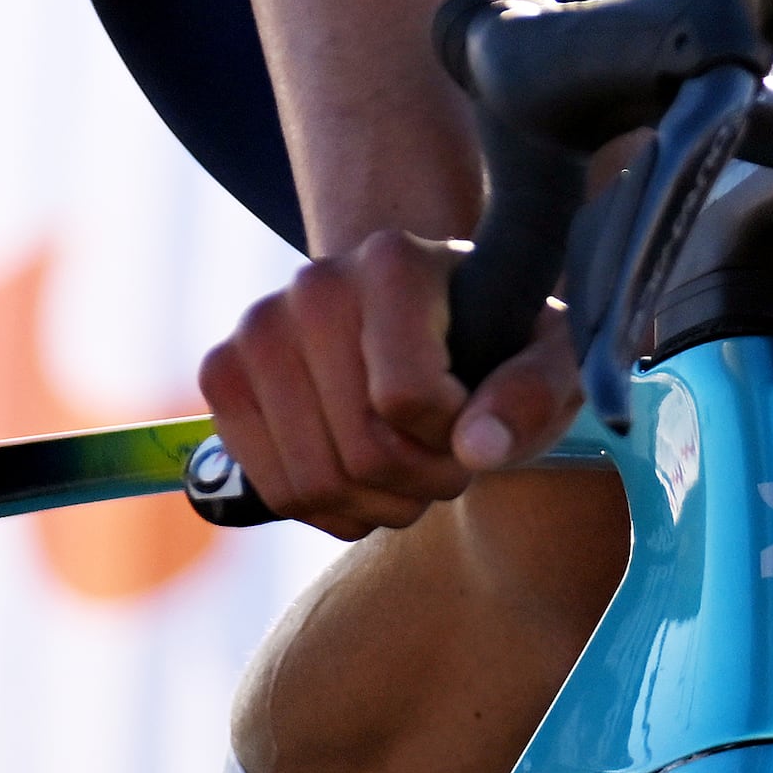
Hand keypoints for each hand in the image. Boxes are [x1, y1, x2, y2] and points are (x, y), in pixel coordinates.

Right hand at [198, 230, 581, 538]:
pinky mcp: (222, 374)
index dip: (452, 439)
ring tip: (409, 469)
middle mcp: (314, 283)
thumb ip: (534, 393)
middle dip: (421, 482)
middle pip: (363, 449)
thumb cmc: (498, 341)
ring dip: (377, 503)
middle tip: (447, 460)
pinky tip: (362, 480)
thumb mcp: (549, 358)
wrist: (425, 321)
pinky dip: (327, 510)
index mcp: (392, 262)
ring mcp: (258, 328)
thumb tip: (477, 447)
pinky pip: (273, 490)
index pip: (406, 399)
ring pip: (315, 480)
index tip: (474, 418)